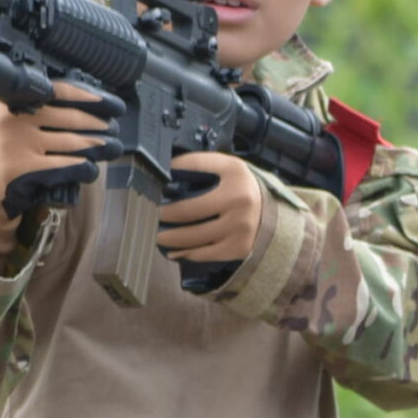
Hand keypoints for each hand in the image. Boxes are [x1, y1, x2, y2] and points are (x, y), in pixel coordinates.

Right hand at [0, 79, 122, 256]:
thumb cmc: (16, 142)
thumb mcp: (21, 115)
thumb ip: (49, 106)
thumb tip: (99, 103)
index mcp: (16, 98)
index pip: (62, 90)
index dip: (92, 97)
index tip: (115, 105)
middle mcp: (13, 118)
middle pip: (71, 119)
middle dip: (100, 125)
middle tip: (114, 128)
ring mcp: (16, 144)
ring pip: (72, 143)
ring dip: (99, 146)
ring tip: (113, 147)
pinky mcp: (22, 170)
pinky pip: (64, 167)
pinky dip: (84, 168)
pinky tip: (92, 168)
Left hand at [155, 151, 264, 265]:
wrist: (270, 214)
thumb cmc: (240, 189)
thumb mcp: (227, 168)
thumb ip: (201, 164)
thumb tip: (165, 169)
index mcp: (235, 173)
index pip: (194, 166)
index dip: (170, 170)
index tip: (154, 177)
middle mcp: (239, 200)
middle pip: (187, 210)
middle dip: (161, 214)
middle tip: (148, 214)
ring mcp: (240, 226)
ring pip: (192, 236)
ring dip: (168, 237)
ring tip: (156, 234)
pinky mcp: (238, 247)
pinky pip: (204, 253)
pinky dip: (185, 253)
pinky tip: (174, 251)